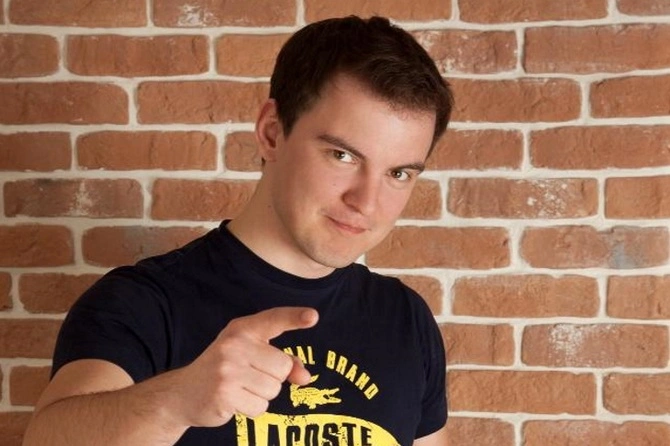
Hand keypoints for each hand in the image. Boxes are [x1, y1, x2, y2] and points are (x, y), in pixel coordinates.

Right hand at [172, 307, 318, 427]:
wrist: (183, 393)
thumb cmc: (226, 369)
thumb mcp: (252, 355)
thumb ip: (283, 360)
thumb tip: (305, 377)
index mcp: (243, 329)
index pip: (274, 319)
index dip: (295, 317)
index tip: (313, 316)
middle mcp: (235, 345)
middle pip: (282, 367)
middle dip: (272, 377)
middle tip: (247, 376)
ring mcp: (228, 370)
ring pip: (273, 389)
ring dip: (261, 394)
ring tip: (239, 388)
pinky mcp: (224, 394)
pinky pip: (261, 407)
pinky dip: (251, 408)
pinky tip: (233, 400)